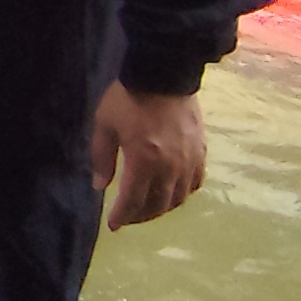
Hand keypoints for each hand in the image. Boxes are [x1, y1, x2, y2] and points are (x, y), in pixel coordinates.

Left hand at [90, 82, 206, 229]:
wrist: (164, 74)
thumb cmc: (128, 98)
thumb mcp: (105, 125)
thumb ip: (101, 158)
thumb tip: (99, 186)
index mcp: (143, 161)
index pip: (133, 201)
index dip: (122, 217)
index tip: (114, 226)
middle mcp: (169, 167)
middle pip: (157, 205)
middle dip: (140, 215)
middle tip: (128, 217)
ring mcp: (188, 161)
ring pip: (178, 198)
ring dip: (161, 208)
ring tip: (148, 208)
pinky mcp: (201, 152)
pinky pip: (195, 183)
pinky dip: (183, 193)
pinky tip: (173, 193)